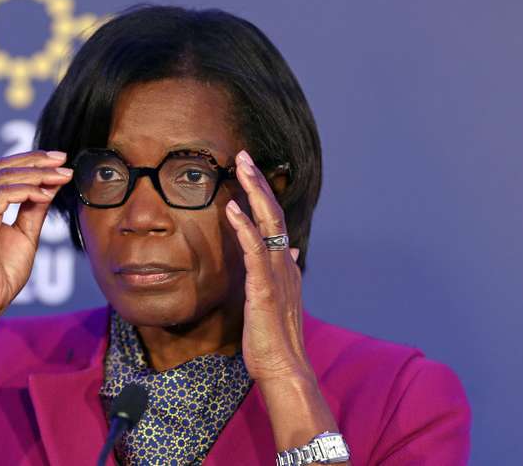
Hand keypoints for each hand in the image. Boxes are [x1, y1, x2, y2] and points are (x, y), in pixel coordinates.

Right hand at [0, 150, 72, 318]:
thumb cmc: (0, 275)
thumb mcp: (24, 234)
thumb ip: (34, 207)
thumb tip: (51, 183)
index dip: (29, 160)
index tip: (58, 160)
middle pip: (0, 167)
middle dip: (36, 161)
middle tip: (63, 160)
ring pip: (3, 178)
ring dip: (37, 174)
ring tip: (62, 177)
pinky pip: (2, 195)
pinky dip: (27, 191)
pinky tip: (46, 195)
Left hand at [224, 149, 312, 383]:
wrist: (283, 367)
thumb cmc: (274, 336)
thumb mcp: (277, 297)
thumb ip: (281, 270)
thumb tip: (290, 248)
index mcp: (285, 265)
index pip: (274, 220)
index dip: (263, 194)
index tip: (249, 171)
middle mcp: (284, 263)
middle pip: (274, 212)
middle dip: (259, 181)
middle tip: (244, 155)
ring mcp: (277, 273)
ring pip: (269, 222)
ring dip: (255, 192)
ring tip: (241, 167)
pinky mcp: (265, 287)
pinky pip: (255, 250)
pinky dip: (244, 226)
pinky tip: (232, 209)